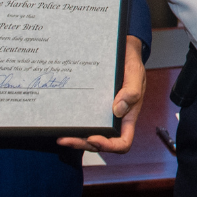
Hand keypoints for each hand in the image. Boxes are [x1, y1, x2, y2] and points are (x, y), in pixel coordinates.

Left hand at [59, 36, 145, 152]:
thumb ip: (132, 92)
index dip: (109, 145)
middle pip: (101, 143)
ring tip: (61, 137)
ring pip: (90, 135)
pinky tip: (61, 122)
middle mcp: (115, 118)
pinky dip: (73, 125)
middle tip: (67, 140)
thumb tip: (118, 110)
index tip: (94, 138)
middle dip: (83, 144)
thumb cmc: (131, 63)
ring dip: (76, 139)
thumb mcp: (135, 74)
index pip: (123, 142)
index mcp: (128, 115)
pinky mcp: (92, 106)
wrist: (122, 51)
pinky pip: (84, 120)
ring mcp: (103, 114)